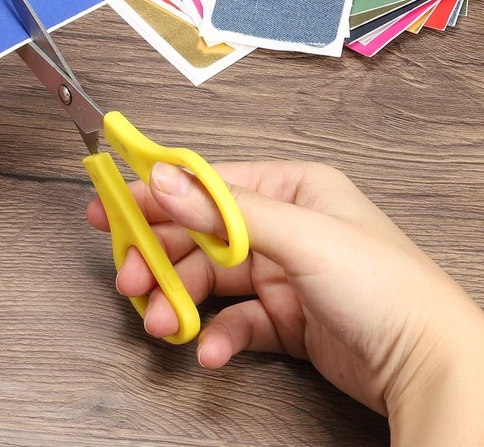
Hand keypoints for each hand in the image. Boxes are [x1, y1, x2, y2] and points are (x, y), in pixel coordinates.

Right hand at [87, 161, 483, 440]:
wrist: (430, 366)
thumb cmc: (386, 286)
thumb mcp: (300, 235)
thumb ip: (225, 210)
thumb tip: (167, 179)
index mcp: (291, 188)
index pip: (208, 183)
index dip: (158, 193)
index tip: (115, 205)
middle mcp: (283, 226)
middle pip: (201, 234)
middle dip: (162, 256)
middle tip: (131, 276)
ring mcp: (282, 273)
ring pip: (211, 280)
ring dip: (181, 301)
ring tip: (162, 322)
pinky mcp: (285, 318)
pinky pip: (234, 320)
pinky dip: (216, 335)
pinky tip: (210, 349)